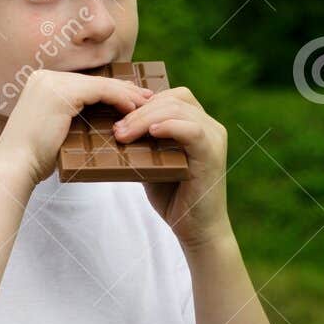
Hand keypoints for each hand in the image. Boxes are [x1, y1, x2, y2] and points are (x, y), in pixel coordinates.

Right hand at [0, 68, 153, 184]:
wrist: (14, 166)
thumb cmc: (32, 157)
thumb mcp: (52, 127)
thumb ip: (70, 114)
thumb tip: (99, 113)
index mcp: (40, 83)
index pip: (83, 83)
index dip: (110, 89)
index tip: (131, 98)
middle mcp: (44, 77)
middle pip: (93, 81)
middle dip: (122, 89)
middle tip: (145, 98)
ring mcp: (51, 82)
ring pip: (99, 84)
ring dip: (126, 94)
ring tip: (145, 104)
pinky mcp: (61, 92)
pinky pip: (100, 91)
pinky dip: (119, 99)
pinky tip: (133, 109)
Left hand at [111, 85, 230, 248]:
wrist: (194, 227)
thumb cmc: (171, 194)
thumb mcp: (150, 160)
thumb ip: (141, 140)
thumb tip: (110, 125)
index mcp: (196, 123)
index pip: (170, 96)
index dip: (142, 101)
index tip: (116, 117)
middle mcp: (209, 126)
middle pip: (173, 98)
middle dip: (138, 110)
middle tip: (115, 129)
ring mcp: (213, 138)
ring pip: (178, 110)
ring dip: (145, 119)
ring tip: (123, 135)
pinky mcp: (212, 154)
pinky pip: (192, 130)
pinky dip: (168, 127)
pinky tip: (149, 134)